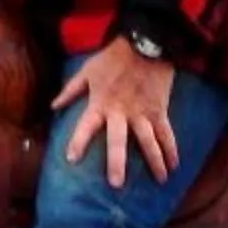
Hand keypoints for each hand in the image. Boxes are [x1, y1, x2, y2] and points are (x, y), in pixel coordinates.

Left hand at [55, 41, 179, 188]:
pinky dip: (172, 149)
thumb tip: (52, 106)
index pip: (86, 126)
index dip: (78, 142)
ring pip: (149, 141)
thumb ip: (70, 91)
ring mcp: (142, 113)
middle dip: (117, 162)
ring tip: (160, 180)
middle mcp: (121, 112)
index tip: (71, 160)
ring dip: (155, 162)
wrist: (145, 42)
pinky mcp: (159, 110)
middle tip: (116, 184)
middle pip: (118, 141)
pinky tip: (175, 165)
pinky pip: (167, 133)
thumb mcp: (87, 71)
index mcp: (100, 103)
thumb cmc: (113, 57)